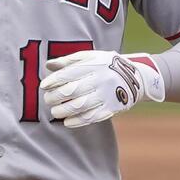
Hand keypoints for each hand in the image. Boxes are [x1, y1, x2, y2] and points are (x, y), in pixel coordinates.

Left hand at [40, 51, 164, 127]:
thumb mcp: (90, 57)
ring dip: (64, 110)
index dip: (54, 80)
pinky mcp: (112, 108)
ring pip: (81, 105)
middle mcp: (100, 79)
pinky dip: (78, 121)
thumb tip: (48, 65)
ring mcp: (107, 94)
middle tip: (47, 100)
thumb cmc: (106, 65)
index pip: (69, 73)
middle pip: (73, 90)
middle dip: (56, 96)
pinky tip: (67, 122)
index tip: (43, 86)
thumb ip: (69, 61)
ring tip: (54, 112)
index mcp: (94, 65)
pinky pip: (92, 117)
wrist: (136, 77)